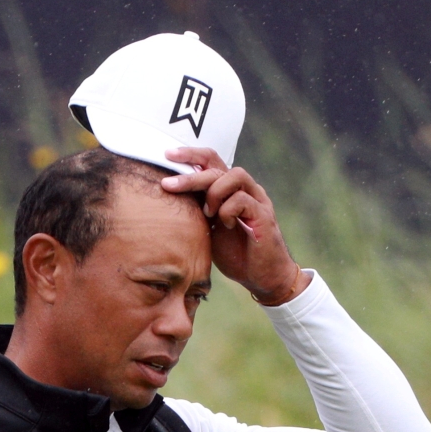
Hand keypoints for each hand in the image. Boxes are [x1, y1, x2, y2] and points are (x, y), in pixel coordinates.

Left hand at [160, 147, 310, 304]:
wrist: (262, 276)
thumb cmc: (236, 254)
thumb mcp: (209, 229)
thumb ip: (197, 211)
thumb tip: (169, 198)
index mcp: (230, 190)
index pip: (211, 161)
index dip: (190, 155)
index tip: (166, 155)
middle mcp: (245, 189)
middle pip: (217, 166)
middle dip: (190, 174)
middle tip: (168, 184)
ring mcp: (256, 200)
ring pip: (234, 175)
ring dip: (214, 192)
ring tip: (207, 213)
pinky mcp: (263, 215)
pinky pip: (242, 200)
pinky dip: (227, 211)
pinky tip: (226, 226)